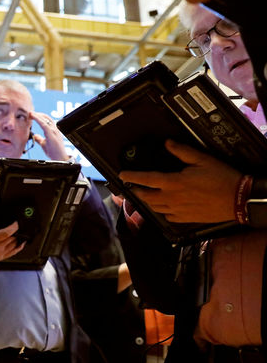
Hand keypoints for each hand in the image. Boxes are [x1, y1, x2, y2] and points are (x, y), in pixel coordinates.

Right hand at [0, 203, 24, 268]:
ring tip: (18, 233)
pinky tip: (20, 244)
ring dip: (17, 239)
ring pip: (13, 245)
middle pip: (12, 238)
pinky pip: (12, 253)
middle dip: (16, 231)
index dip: (14, 226)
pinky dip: (17, 248)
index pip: (8, 232)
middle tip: (16, 226)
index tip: (16, 222)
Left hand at [29, 112, 69, 160]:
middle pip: (47, 118)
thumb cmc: (54, 152)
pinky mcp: (52, 135)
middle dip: (39, 114)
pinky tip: (34, 117)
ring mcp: (54, 132)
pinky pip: (44, 125)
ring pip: (46, 120)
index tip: (33, 115)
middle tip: (30, 113)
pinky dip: (39, 120)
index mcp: (53, 131)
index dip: (40, 117)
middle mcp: (55, 130)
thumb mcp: (44, 144)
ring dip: (38, 116)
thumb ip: (40, 139)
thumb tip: (35, 136)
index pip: (48, 121)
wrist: (60, 158)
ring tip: (31, 113)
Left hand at [118, 139, 240, 222]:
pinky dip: (162, 211)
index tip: (122, 175)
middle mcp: (172, 198)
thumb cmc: (222, 179)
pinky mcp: (186, 219)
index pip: (146, 179)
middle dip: (137, 191)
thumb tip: (168, 143)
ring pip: (155, 208)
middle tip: (133, 186)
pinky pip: (168, 217)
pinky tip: (164, 207)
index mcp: (174, 183)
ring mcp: (178, 210)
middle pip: (146, 197)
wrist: (239, 199)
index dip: (132, 176)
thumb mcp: (202, 160)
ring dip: (147, 201)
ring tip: (145, 195)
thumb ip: (182, 151)